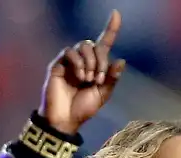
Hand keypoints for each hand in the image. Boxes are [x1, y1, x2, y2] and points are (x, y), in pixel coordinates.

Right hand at [40, 10, 125, 134]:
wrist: (65, 120)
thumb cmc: (83, 109)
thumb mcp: (102, 95)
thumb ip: (111, 79)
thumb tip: (121, 60)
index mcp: (96, 66)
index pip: (104, 43)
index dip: (111, 28)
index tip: (116, 14)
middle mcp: (84, 60)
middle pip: (95, 45)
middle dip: (101, 60)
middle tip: (99, 79)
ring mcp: (70, 61)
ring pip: (84, 46)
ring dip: (91, 62)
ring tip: (89, 79)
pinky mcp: (58, 64)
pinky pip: (70, 52)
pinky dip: (79, 63)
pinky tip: (80, 76)